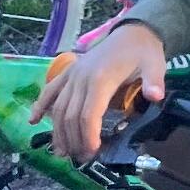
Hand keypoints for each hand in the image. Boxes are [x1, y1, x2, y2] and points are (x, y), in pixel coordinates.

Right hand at [30, 22, 166, 160]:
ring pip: (58, 107)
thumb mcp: (155, 65)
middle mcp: (81, 77)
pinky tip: (33, 122)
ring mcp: (73, 74)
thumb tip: (155, 96)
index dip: (88, 135)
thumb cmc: (144, 51)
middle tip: (82, 158)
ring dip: (58, 131)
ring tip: (62, 152)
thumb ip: (154, 82)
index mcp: (101, 78)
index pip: (89, 114)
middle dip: (74, 139)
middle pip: (71, 115)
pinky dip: (40, 105)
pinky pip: (50, 90)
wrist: (133, 31)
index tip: (92, 152)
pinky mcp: (69, 72)